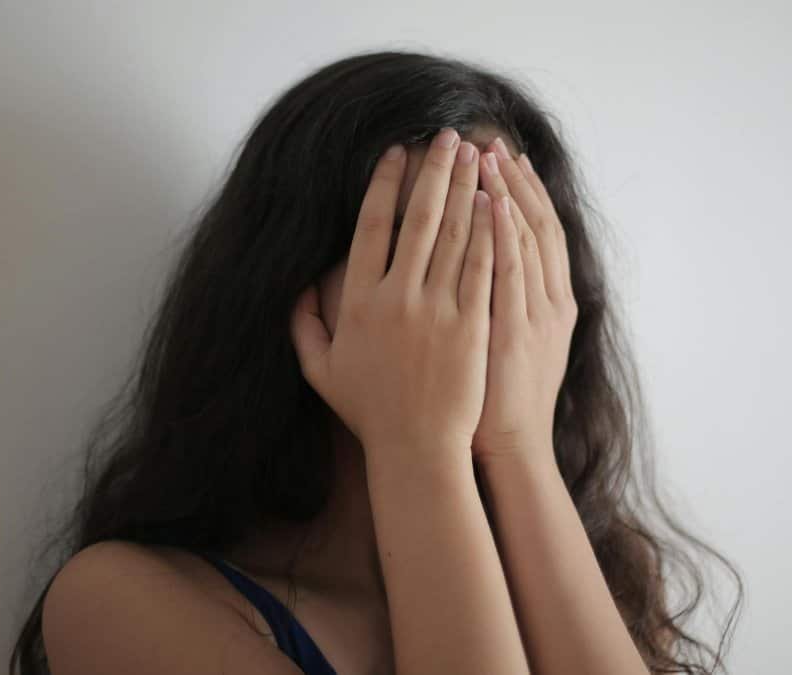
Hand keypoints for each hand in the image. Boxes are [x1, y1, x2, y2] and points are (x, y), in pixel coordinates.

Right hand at [290, 129, 495, 464]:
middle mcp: (396, 298)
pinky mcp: (472, 325)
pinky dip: (488, 231)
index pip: (371, 226)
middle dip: (434, 170)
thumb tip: (296, 285)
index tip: (396, 153)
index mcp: (358, 301)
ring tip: (475, 154)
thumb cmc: (369, 410)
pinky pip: (480, 267)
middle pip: (418, 218)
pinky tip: (495, 202)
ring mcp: (436, 310)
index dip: (384, 184)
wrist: (417, 448)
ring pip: (452, 235)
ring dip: (465, 189)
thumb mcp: (319, 369)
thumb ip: (302, 324)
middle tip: (448, 135)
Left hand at [472, 137, 577, 463]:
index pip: (539, 231)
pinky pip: (510, 271)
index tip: (505, 157)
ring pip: (525, 239)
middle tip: (491, 140)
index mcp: (551, 301)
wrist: (508, 446)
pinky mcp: (512, 329)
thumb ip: (504, 303)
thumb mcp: (516, 345)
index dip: (523, 192)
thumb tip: (485, 266)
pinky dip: (503, 233)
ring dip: (506, 193)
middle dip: (512, 180)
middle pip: (534, 224)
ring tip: (487, 154)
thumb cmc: (497, 399)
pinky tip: (490, 200)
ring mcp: (533, 313)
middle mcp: (549, 299)